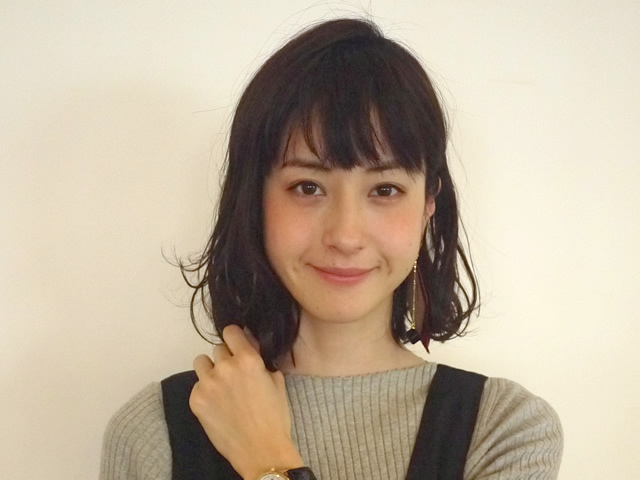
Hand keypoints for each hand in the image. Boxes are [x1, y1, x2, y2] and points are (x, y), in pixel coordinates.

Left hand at [190, 325, 303, 479]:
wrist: (261, 450)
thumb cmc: (274, 417)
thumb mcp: (276, 381)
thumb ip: (262, 361)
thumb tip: (252, 350)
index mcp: (247, 359)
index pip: (230, 331)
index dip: (235, 338)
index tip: (237, 346)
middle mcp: (225, 367)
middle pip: (217, 349)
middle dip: (226, 358)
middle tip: (235, 375)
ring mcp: (207, 384)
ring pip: (201, 363)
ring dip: (211, 370)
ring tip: (221, 386)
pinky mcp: (196, 400)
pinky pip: (197, 385)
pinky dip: (206, 390)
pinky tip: (217, 404)